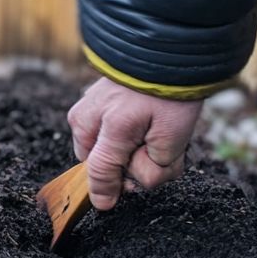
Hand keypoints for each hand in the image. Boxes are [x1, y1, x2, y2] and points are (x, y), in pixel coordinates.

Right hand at [66, 77, 202, 210]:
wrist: (163, 52)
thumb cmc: (172, 95)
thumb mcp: (174, 137)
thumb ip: (152, 168)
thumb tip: (130, 184)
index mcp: (112, 128)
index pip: (99, 172)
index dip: (104, 192)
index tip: (106, 205)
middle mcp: (88, 120)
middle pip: (96, 163)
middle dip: (122, 167)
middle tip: (152, 152)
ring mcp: (82, 110)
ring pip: (93, 149)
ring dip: (116, 150)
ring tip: (145, 133)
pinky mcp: (83, 103)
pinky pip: (93, 133)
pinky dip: (112, 135)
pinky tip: (133, 123)